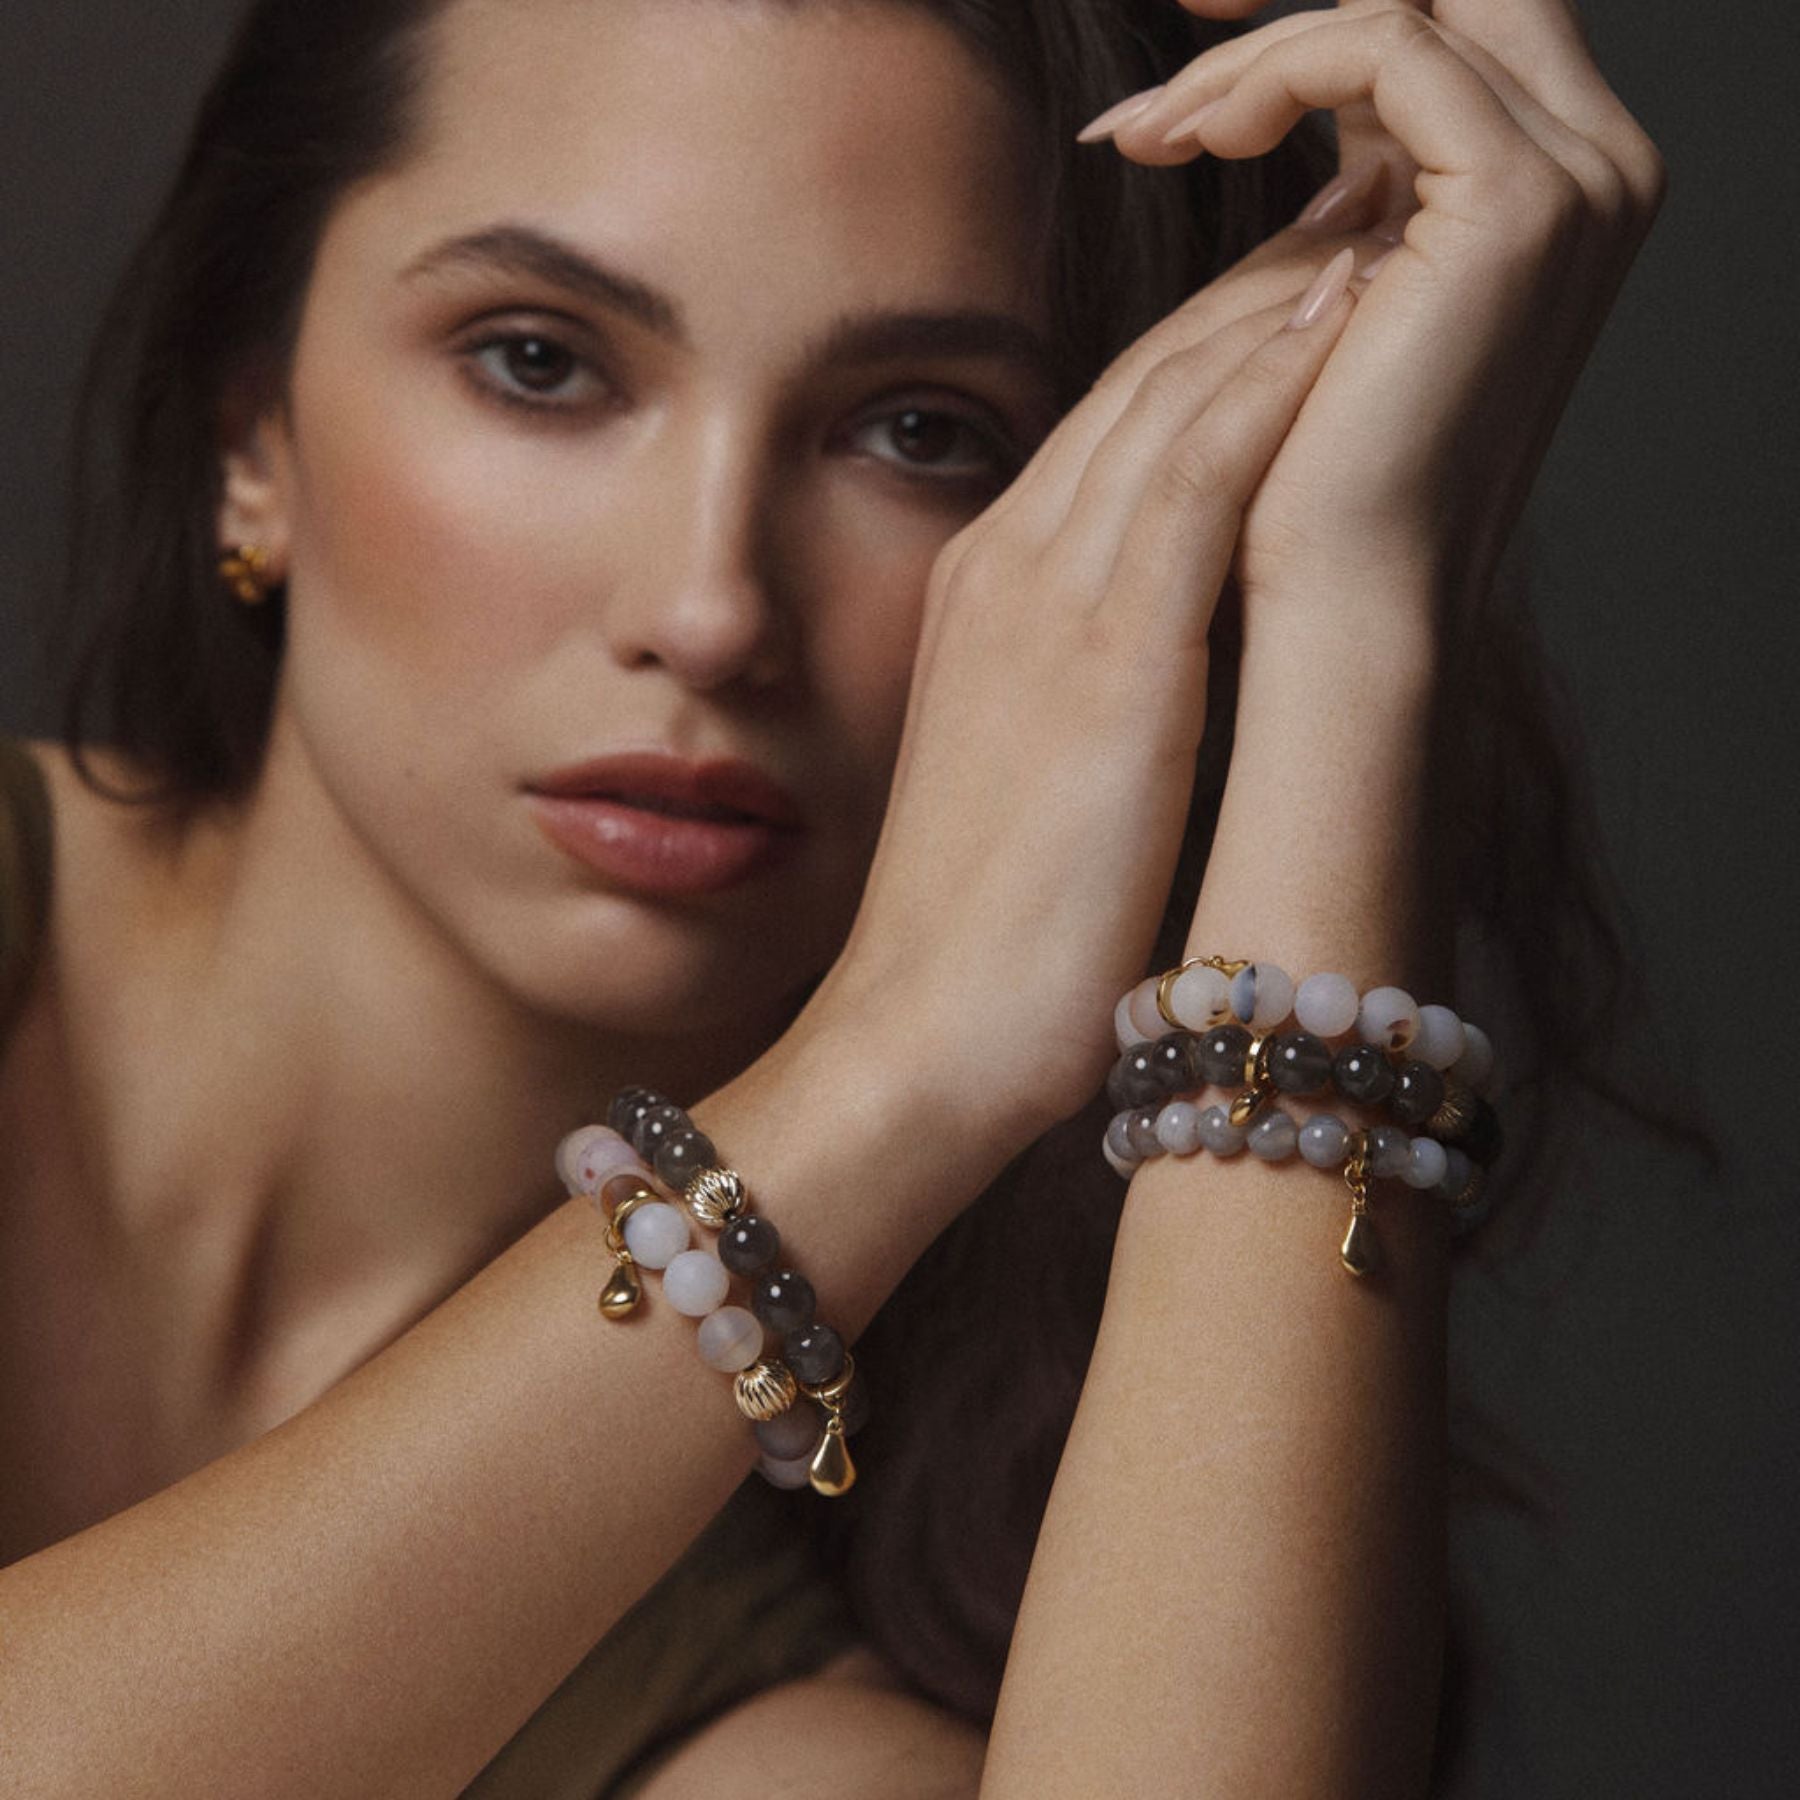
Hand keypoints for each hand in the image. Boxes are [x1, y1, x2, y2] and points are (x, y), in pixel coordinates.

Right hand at [804, 263, 1360, 1152]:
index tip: (1293, 285)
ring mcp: (1046, 604)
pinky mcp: (1104, 659)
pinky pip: (1193, 476)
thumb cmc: (983, 934)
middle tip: (1341, 211)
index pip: (1112, 427)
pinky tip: (1337, 316)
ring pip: (1170, 400)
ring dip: (1273, 298)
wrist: (918, 1037)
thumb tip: (1177, 653)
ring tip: (1362, 220)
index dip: (1209, 344)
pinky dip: (1267, 384)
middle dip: (1248, 284)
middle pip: (1141, 384)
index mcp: (987, 595)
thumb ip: (1086, 679)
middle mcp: (1006, 569)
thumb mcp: (1030, 771)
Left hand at [1101, 0, 1665, 636]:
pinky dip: (1274, 74)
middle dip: (1288, 10)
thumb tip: (1288, 120)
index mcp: (1553, 193)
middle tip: (1166, 56)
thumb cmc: (1317, 482)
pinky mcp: (1521, 203)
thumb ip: (1343, 208)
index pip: (1443, 35)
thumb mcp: (1335, 309)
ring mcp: (1574, 179)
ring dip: (1254, 56)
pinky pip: (1389, 46)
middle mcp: (1591, 168)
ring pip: (1408, 6)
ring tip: (1148, 134)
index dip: (1311, 29)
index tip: (1189, 48)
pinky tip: (1190, 140)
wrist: (1342, 597)